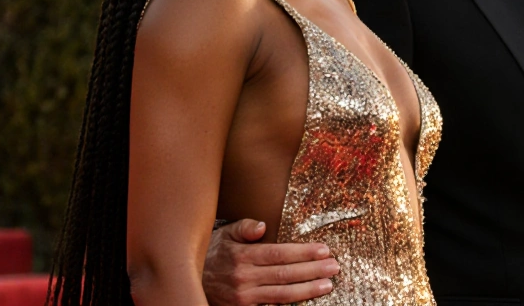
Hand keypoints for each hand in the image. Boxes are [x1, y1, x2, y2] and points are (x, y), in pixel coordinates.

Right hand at [202, 219, 337, 305]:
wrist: (188, 279)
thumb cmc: (212, 253)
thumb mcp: (225, 234)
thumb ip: (244, 227)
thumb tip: (262, 225)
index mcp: (242, 256)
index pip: (280, 254)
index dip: (304, 253)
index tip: (324, 250)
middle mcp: (244, 278)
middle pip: (285, 274)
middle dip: (313, 271)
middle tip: (334, 267)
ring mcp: (244, 297)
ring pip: (281, 294)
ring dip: (307, 290)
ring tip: (327, 285)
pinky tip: (305, 301)